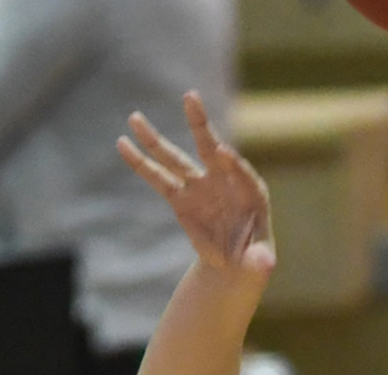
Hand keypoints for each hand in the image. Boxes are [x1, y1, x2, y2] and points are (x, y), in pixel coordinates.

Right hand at [118, 91, 274, 276]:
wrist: (235, 262)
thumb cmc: (254, 257)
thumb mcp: (260, 262)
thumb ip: (260, 260)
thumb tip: (264, 265)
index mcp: (251, 194)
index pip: (243, 173)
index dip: (234, 164)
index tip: (222, 152)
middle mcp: (224, 182)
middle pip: (210, 147)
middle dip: (200, 124)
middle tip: (190, 97)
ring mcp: (199, 187)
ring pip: (176, 159)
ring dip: (155, 140)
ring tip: (134, 117)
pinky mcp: (180, 199)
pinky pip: (157, 178)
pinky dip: (140, 162)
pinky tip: (123, 144)